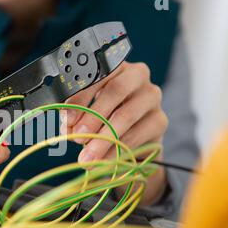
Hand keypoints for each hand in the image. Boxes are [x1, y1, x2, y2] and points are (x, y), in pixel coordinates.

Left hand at [61, 62, 167, 203]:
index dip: (80, 98)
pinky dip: (117, 151)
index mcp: (114, 66)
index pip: (96, 75)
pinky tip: (104, 161)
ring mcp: (152, 97)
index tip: (67, 120)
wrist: (131, 137)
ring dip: (103, 138)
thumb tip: (67, 127)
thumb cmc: (104, 116)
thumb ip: (75, 116)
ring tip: (87, 157)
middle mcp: (137, 76)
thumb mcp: (85, 113)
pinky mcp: (160, 120)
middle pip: (115, 90)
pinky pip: (137, 135)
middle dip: (93, 116)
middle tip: (78, 137)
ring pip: (126, 115)